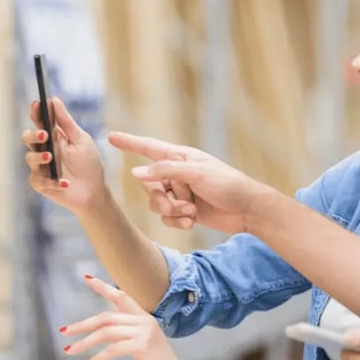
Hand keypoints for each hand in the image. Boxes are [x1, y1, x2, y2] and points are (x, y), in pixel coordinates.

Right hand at [22, 97, 108, 213]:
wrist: (94, 191)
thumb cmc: (88, 163)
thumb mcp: (81, 139)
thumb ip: (66, 122)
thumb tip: (55, 99)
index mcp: (53, 137)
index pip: (39, 121)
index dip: (36, 112)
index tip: (37, 104)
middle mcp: (43, 150)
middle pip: (27, 138)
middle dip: (33, 135)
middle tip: (45, 134)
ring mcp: (40, 167)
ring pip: (29, 158)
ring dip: (40, 157)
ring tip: (52, 157)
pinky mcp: (41, 184)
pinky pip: (38, 180)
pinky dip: (52, 181)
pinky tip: (65, 182)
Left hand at [60, 275, 193, 359]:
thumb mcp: (139, 344)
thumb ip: (125, 334)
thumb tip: (100, 332)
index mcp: (144, 318)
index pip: (122, 297)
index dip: (103, 287)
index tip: (87, 278)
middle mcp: (145, 321)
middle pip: (107, 317)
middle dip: (83, 324)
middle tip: (64, 331)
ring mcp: (145, 332)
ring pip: (107, 332)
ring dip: (85, 342)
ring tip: (70, 350)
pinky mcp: (143, 345)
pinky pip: (113, 349)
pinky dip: (98, 357)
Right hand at [109, 132, 272, 234]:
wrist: (248, 210)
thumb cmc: (227, 184)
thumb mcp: (196, 174)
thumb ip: (165, 172)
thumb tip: (135, 173)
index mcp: (180, 157)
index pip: (149, 148)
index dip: (130, 143)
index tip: (111, 137)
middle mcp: (178, 174)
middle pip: (150, 185)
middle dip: (160, 199)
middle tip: (175, 207)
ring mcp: (181, 193)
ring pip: (157, 204)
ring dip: (171, 212)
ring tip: (190, 214)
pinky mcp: (185, 211)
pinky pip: (167, 218)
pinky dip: (177, 222)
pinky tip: (193, 223)